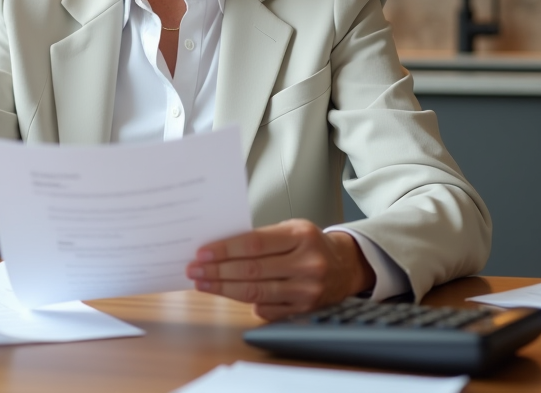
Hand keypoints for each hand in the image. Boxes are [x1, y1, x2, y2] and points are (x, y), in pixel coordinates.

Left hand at [185, 219, 376, 321]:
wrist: (346, 267)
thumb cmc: (311, 244)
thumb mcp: (292, 229)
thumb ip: (262, 238)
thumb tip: (220, 249)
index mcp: (302, 236)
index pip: (255, 244)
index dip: (225, 249)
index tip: (202, 253)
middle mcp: (307, 264)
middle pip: (252, 270)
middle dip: (217, 271)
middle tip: (195, 270)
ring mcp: (307, 290)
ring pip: (255, 292)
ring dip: (223, 289)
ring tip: (203, 284)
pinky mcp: (304, 311)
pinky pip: (266, 309)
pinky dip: (246, 303)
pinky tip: (229, 295)